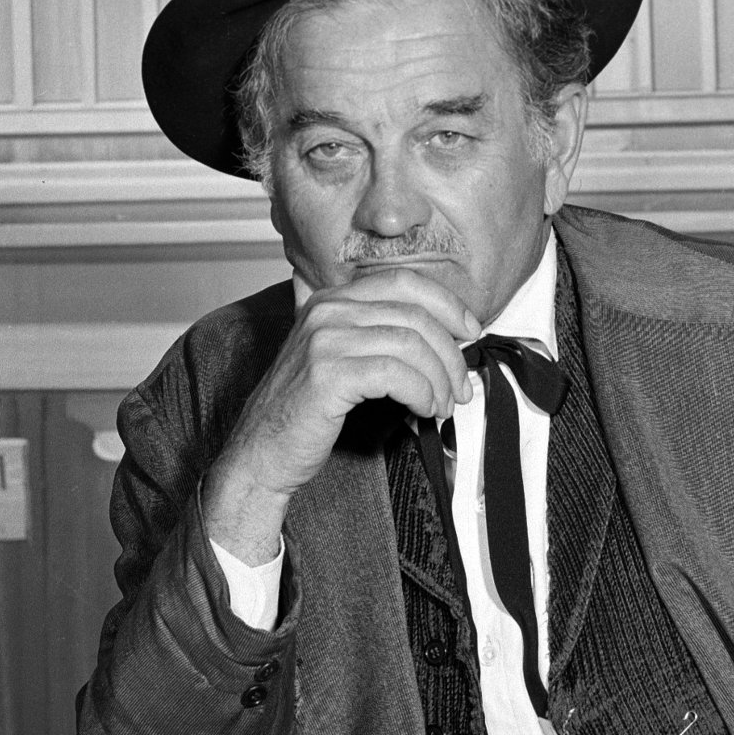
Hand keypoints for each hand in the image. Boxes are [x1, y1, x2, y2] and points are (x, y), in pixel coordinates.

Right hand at [201, 267, 482, 563]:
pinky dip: (421, 392)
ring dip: (439, 379)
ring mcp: (324, 340)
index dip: (447, 304)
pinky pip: (396, 374)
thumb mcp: (342, 358)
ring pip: (410, 344)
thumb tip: (447, 335)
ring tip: (442, 405)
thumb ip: (380, 336)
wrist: (261, 453)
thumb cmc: (307, 411)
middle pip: (414, 315)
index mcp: (333, 300)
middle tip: (461, 387)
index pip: (404, 282)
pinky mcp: (327, 374)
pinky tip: (424, 410)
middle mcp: (327, 311)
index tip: (471, 332)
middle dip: (450, 354)